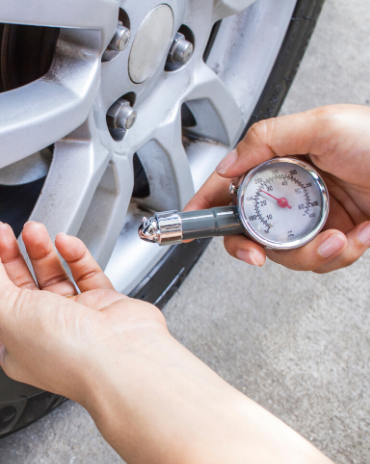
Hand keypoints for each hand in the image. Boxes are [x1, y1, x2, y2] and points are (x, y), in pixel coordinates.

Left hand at [0, 222, 167, 402]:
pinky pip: (85, 271)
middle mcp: (45, 332)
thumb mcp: (7, 310)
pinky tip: (66, 242)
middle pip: (21, 284)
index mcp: (15, 344)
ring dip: (41, 250)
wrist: (123, 356)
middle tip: (3, 230)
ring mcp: (75, 317)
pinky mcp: (102, 303)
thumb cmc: (67, 353)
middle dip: (10, 254)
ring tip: (33, 230)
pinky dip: (75, 254)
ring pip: (53, 274)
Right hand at [186, 104, 369, 272]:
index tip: (190, 220)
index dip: (206, 204)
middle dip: (250, 246)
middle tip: (256, 252)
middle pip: (249, 228)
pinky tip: (356, 236)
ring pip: (284, 252)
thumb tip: (229, 163)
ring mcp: (312, 218)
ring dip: (308, 252)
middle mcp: (291, 193)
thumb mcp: (323, 124)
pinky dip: (338, 254)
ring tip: (336, 238)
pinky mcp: (335, 237)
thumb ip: (267, 138)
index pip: (231, 185)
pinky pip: (320, 259)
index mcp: (280, 163)